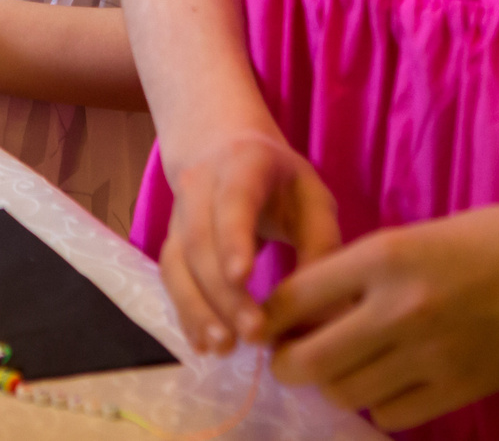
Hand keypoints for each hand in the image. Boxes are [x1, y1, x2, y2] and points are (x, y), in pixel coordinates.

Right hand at [159, 130, 341, 353]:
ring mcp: (178, 214)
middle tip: (254, 333)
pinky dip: (185, 313)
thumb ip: (321, 244)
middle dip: (224, 292)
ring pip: (178, 263)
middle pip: (201, 240)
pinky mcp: (171, 242)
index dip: (234, 237)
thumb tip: (327, 309)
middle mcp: (199, 185)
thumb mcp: (312, 198)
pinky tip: (203, 345)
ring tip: (225, 347)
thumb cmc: (281, 182)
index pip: (233, 199)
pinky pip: (171, 279)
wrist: (227, 151)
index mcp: (242, 163)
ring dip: (198, 308)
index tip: (242, 277)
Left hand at [258, 195, 498, 432]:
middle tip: (290, 358)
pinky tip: (387, 384)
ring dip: (332, 385)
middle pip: (309, 360)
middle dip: (287, 363)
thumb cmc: (476, 241)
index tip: (271, 322)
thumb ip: (353, 276)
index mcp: (382, 256)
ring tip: (340, 369)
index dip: (272, 317)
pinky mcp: (460, 388)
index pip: (295, 298)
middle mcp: (400, 307)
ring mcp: (431, 354)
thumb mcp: (404, 239)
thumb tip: (298, 315)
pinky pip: (391, 415)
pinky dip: (379, 404)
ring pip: (345, 393)